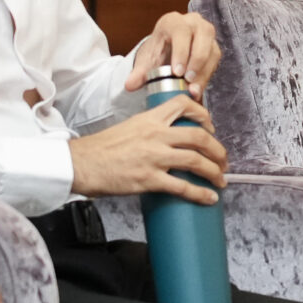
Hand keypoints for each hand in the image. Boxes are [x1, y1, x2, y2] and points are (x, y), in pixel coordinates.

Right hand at [69, 95, 227, 204]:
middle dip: (218, 149)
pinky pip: (182, 186)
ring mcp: (154, 157)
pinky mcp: (148, 179)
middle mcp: (156, 135)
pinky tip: (209, 198)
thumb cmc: (101, 148)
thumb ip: (151, 128)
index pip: (184, 104)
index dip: (203, 114)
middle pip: (199, 136)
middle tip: (223, 160)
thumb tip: (170, 138)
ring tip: (221, 179)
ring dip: (214, 171)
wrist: (79, 164)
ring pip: (196, 161)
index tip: (211, 127)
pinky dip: (200, 193)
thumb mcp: (129, 127)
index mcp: (151, 119)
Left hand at [124, 11, 222, 100]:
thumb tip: (130, 85)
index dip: (181, 51)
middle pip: (202, 36)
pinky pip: (215, 60)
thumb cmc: (158, 51)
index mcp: (173, 21)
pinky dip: (207, 75)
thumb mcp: (147, 60)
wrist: (167, 50)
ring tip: (193, 88)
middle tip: (187, 80)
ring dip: (204, 70)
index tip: (177, 72)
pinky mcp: (214, 46)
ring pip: (212, 49)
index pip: (181, 32)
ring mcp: (207, 33)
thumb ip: (139, 73)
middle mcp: (193, 22)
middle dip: (196, 60)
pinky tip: (198, 87)